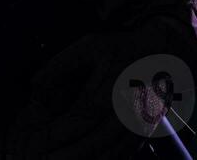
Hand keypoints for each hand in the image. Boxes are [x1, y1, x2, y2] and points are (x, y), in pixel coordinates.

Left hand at [0, 17, 196, 159]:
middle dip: (65, 155)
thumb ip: (60, 65)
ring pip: (108, 154)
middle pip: (92, 143)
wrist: (162, 54)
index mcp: (107, 90)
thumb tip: (34, 82)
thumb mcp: (88, 47)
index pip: (78, 118)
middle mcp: (123, 112)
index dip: (56, 133)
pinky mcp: (142, 133)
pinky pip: (122, 154)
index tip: (36, 142)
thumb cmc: (121, 49)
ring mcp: (135, 126)